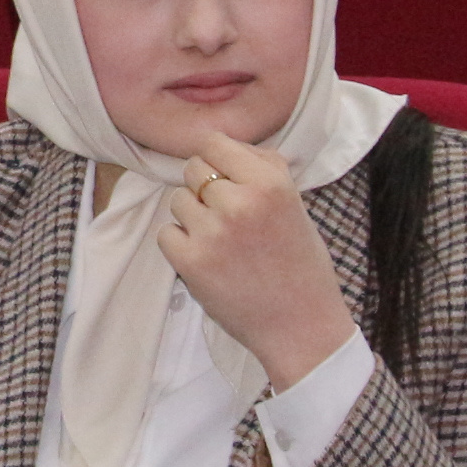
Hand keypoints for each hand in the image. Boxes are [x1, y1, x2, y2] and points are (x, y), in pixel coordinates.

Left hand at [156, 132, 359, 390]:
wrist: (300, 324)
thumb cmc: (300, 262)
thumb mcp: (294, 202)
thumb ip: (263, 167)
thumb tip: (224, 144)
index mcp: (270, 183)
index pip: (215, 142)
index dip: (217, 159)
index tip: (226, 177)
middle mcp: (239, 202)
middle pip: (192, 169)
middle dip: (204, 188)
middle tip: (226, 214)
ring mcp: (212, 232)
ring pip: (178, 200)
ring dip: (193, 216)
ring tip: (220, 240)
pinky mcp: (191, 262)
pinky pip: (166, 233)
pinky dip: (181, 244)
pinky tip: (207, 257)